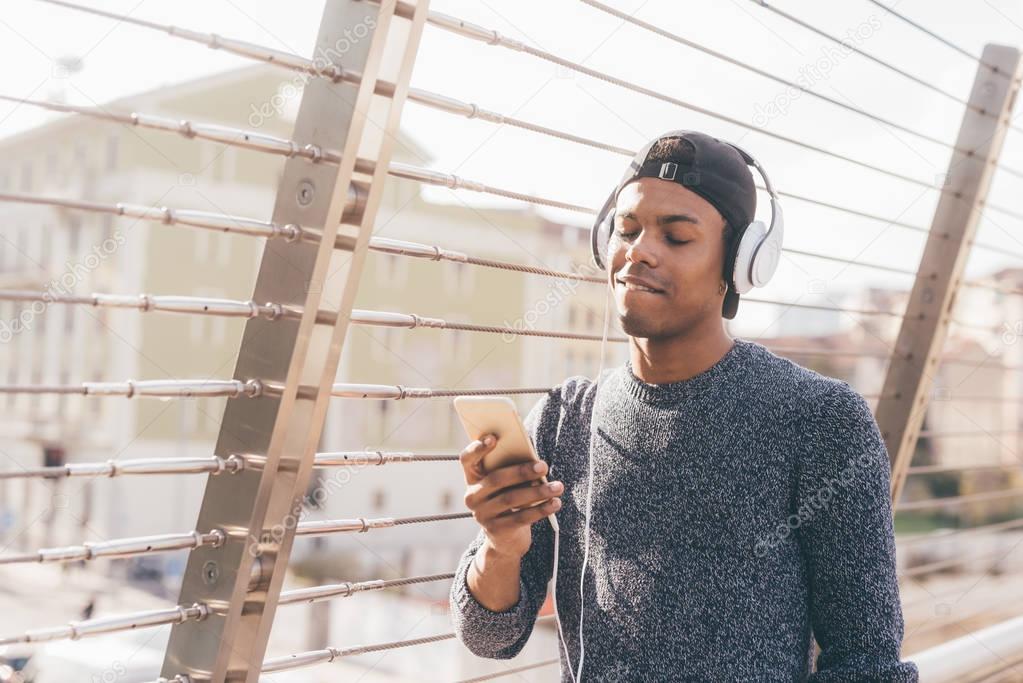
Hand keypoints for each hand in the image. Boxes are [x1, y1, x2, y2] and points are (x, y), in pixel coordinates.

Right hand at [459, 433, 562, 559]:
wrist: (505, 540)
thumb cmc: (510, 500)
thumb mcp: (507, 485)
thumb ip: (512, 469)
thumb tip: (534, 460)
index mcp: (473, 479)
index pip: (467, 460)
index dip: (478, 448)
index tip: (494, 438)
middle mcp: (472, 496)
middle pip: (496, 479)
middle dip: (521, 471)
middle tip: (544, 466)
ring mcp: (482, 515)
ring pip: (511, 499)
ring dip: (538, 491)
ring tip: (558, 487)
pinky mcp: (497, 531)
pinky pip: (521, 518)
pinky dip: (541, 510)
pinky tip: (555, 503)